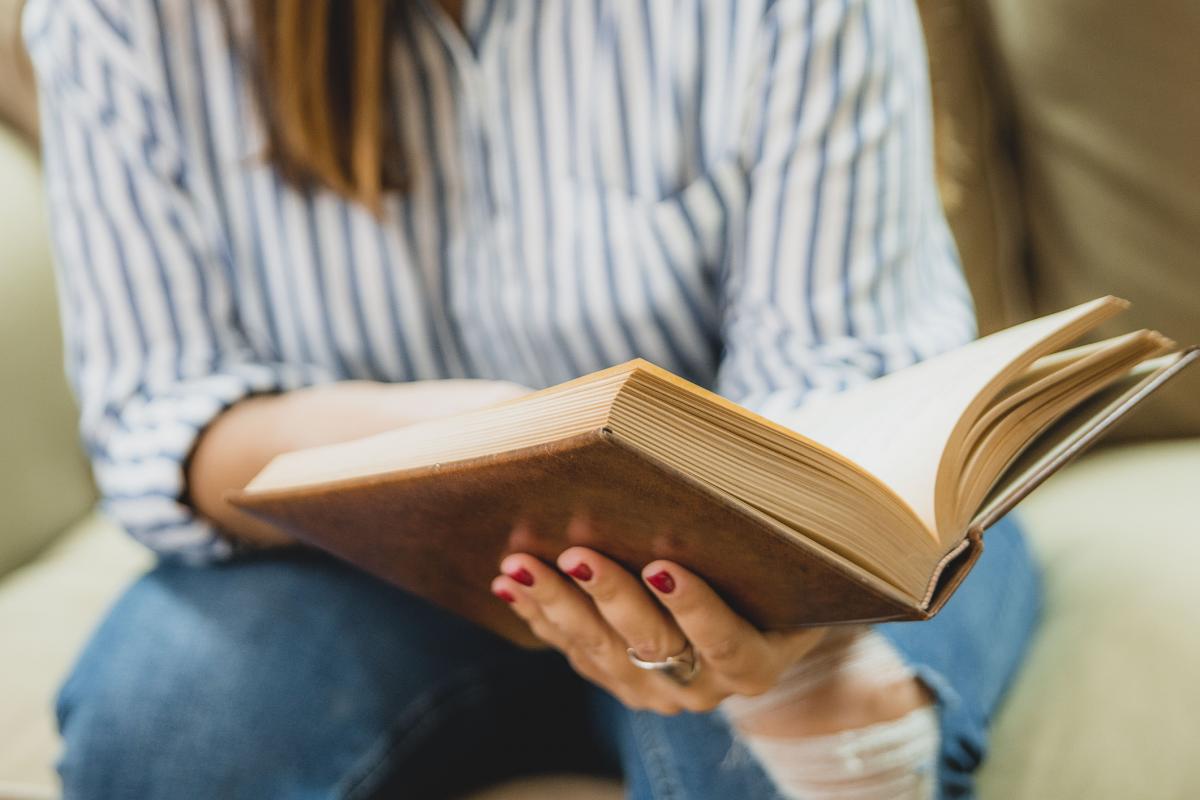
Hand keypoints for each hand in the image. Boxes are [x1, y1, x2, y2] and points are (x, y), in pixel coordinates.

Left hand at [491, 547, 827, 714]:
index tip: (661, 568)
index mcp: (755, 662)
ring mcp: (656, 689)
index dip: (695, 609)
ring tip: (521, 566)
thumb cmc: (771, 565)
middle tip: (576, 555)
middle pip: (652, 646)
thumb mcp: (782, 557)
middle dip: (609, 597)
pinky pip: (574, 650)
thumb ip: (763, 532)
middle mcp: (705, 686)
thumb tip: (721, 465)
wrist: (759, 611)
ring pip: (601, 651)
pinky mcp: (617, 680)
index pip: (725, 642)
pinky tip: (509, 582)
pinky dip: (541, 615)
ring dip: (557, 605)